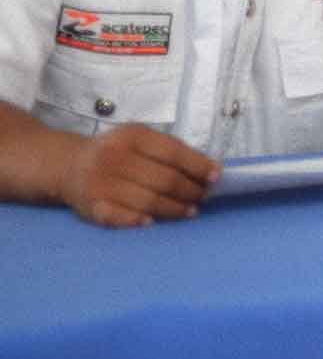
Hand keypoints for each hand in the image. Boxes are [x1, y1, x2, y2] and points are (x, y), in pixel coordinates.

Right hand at [60, 123, 217, 227]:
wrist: (70, 164)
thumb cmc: (116, 152)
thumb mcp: (141, 140)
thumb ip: (171, 150)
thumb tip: (209, 169)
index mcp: (132, 136)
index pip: (173, 153)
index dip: (198, 166)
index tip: (216, 177)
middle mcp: (115, 157)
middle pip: (164, 179)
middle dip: (190, 190)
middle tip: (203, 197)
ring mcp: (101, 183)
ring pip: (148, 201)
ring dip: (174, 208)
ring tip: (190, 211)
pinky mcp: (91, 206)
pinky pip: (120, 217)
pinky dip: (138, 221)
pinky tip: (153, 222)